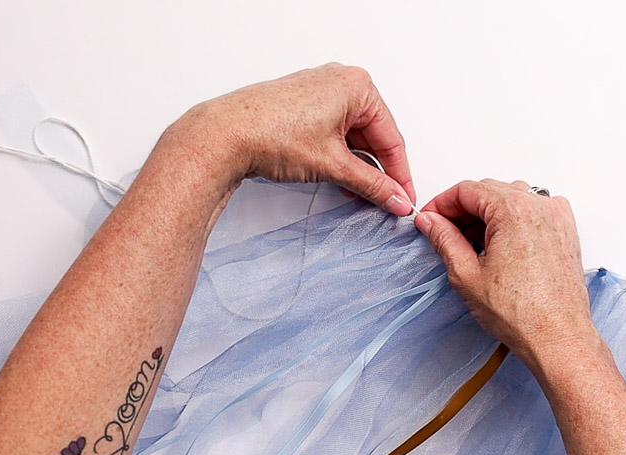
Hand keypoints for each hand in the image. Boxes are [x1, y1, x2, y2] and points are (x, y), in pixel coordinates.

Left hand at [167, 63, 415, 215]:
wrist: (223, 135)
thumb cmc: (270, 134)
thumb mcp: (334, 165)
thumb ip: (372, 185)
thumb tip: (395, 198)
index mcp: (356, 86)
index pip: (391, 138)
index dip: (399, 175)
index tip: (403, 198)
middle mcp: (339, 82)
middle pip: (373, 136)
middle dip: (378, 171)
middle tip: (385, 201)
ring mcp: (319, 92)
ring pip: (352, 137)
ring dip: (358, 167)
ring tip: (361, 195)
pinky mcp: (302, 105)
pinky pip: (333, 133)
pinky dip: (340, 157)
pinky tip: (341, 180)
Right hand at [415, 180, 597, 366]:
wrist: (558, 337)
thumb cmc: (522, 314)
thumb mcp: (467, 274)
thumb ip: (444, 239)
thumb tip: (431, 221)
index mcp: (514, 209)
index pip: (467, 189)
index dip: (442, 203)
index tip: (431, 218)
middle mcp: (540, 206)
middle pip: (490, 191)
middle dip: (464, 210)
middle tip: (446, 234)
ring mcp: (557, 218)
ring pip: (512, 198)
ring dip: (489, 214)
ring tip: (474, 244)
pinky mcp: (566, 232)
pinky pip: (533, 212)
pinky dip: (514, 221)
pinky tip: (501, 246)